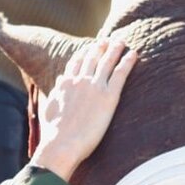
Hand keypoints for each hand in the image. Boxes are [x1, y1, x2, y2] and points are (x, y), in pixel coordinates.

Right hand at [30, 39, 137, 180]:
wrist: (61, 144)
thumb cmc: (54, 133)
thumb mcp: (50, 108)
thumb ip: (57, 92)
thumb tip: (60, 81)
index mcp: (65, 84)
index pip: (75, 63)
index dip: (83, 54)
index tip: (88, 48)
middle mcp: (80, 81)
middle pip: (92, 58)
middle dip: (99, 47)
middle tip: (106, 40)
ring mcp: (94, 87)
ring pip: (107, 62)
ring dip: (114, 49)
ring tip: (121, 42)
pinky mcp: (109, 96)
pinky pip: (120, 73)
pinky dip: (127, 61)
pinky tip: (133, 54)